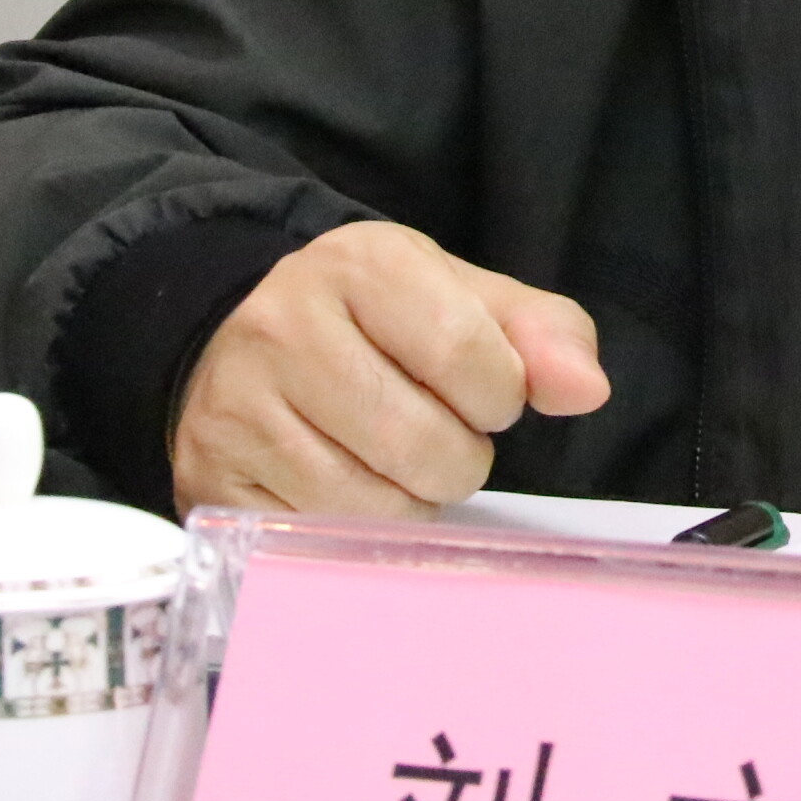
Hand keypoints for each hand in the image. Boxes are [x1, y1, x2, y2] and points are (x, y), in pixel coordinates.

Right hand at [170, 223, 608, 513]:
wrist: (237, 336)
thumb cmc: (372, 322)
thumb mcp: (459, 298)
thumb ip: (541, 333)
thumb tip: (588, 391)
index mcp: (362, 264)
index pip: (471, 356)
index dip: (499, 395)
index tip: (484, 393)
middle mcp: (285, 327)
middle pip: (427, 444)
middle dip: (459, 456)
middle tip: (436, 432)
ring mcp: (238, 407)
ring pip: (376, 503)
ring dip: (411, 499)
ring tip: (393, 458)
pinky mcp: (212, 479)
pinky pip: (322, 536)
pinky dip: (356, 526)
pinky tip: (346, 482)